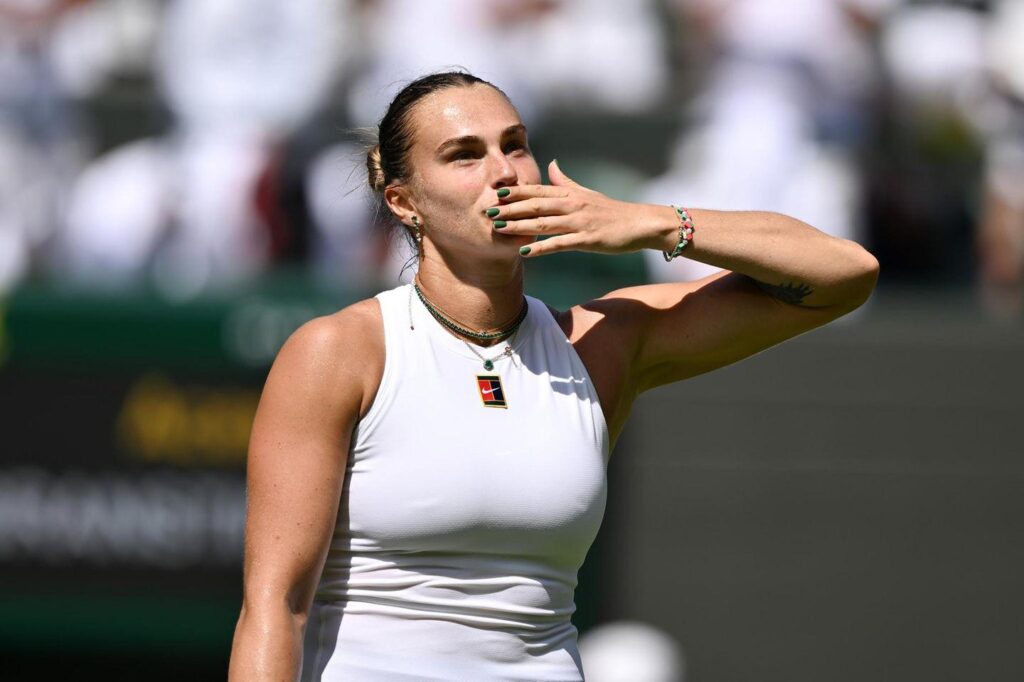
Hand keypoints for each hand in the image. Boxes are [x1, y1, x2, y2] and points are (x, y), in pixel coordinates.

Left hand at [490, 160, 668, 256]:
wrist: (639, 224)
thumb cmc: (611, 211)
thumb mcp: (587, 192)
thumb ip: (565, 181)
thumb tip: (552, 164)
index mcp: (570, 194)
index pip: (538, 190)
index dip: (515, 191)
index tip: (495, 192)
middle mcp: (572, 205)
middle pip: (535, 204)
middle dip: (510, 208)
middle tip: (488, 211)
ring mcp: (579, 222)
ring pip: (543, 223)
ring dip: (519, 226)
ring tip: (498, 229)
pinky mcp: (586, 239)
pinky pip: (559, 243)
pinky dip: (540, 247)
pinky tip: (524, 251)